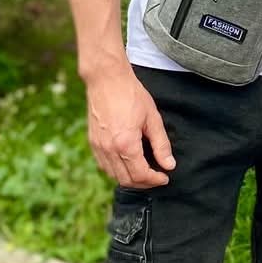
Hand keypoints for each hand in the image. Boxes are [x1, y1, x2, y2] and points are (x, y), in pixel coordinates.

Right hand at [86, 68, 174, 187]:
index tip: (164, 177)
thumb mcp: (152, 118)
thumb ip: (161, 145)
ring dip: (130, 179)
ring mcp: (98, 147)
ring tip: (144, 172)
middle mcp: (109, 149)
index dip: (155, 180)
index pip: (141, 175)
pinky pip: (104, 166)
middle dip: (144, 183)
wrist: (106, 79)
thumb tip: (169, 165)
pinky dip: (117, 171)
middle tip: (156, 177)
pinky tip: (128, 163)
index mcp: (126, 144)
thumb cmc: (131, 94)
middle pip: (126, 180)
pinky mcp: (92, 142)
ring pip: (114, 176)